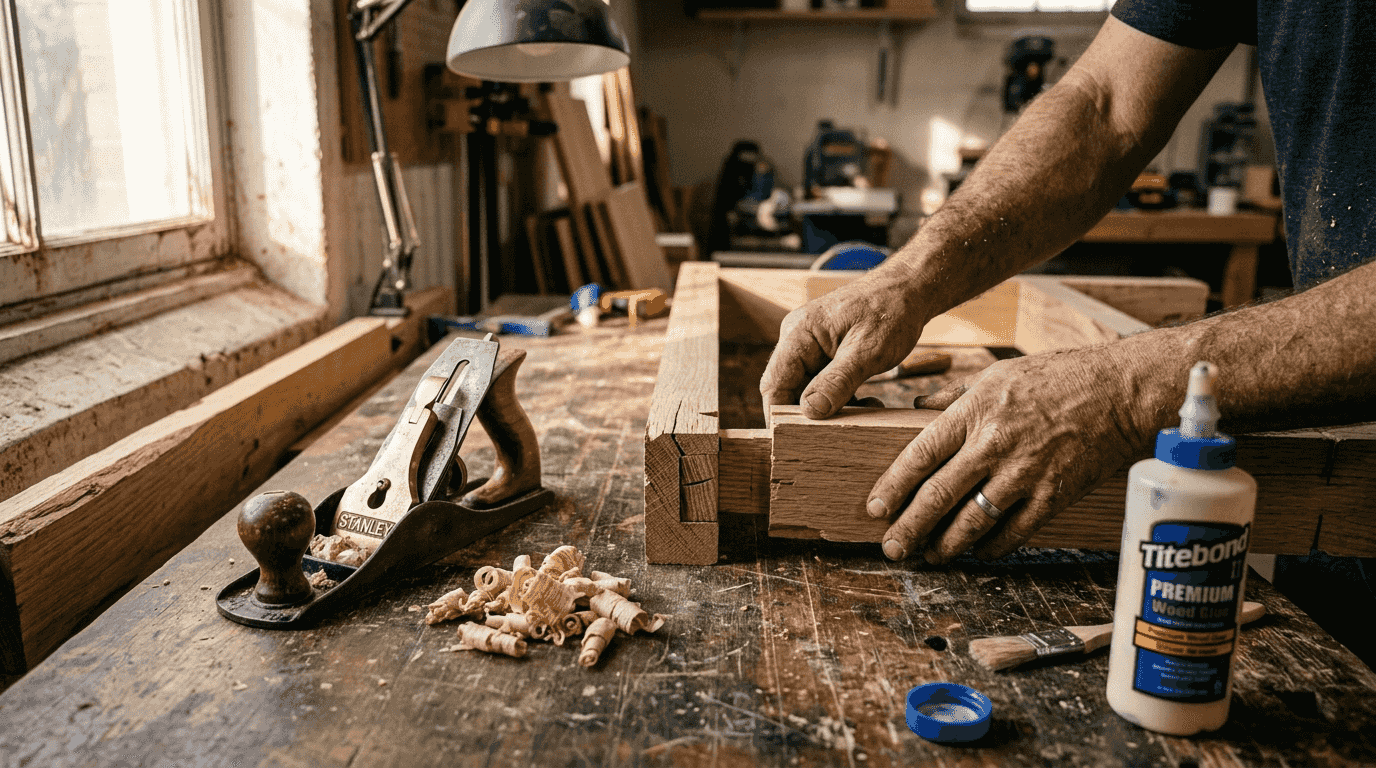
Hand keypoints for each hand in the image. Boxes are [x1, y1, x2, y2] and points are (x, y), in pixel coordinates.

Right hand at [760, 274, 927, 417]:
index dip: (781, 414)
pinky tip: (867, 402)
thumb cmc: (891, 310)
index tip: (797, 439)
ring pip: (808, 390)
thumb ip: (837, 381)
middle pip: (789, 388)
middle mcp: (798, 339)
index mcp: (799, 333)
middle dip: (811, 414)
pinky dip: (842, 398)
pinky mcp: (826, 353)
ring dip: (832, 408)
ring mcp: (811, 346)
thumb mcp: (867, 351)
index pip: (774, 383)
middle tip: (840, 431)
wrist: (910, 289)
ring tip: (866, 411)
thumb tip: (809, 411)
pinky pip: (824, 384)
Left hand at [866, 347, 1148, 562]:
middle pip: (939, 494)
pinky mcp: (1054, 494)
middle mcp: (994, 444)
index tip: (876, 507)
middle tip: (892, 547)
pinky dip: (992, 547)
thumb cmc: (1059, 377)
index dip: (894, 486)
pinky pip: (1014, 532)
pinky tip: (978, 552)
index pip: (920, 455)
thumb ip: (955, 397)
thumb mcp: (997, 374)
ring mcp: (1025, 473)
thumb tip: (919, 409)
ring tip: (931, 555)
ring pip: (973, 520)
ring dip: (947, 544)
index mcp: (975, 411)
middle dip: (910, 526)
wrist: (1121, 391)